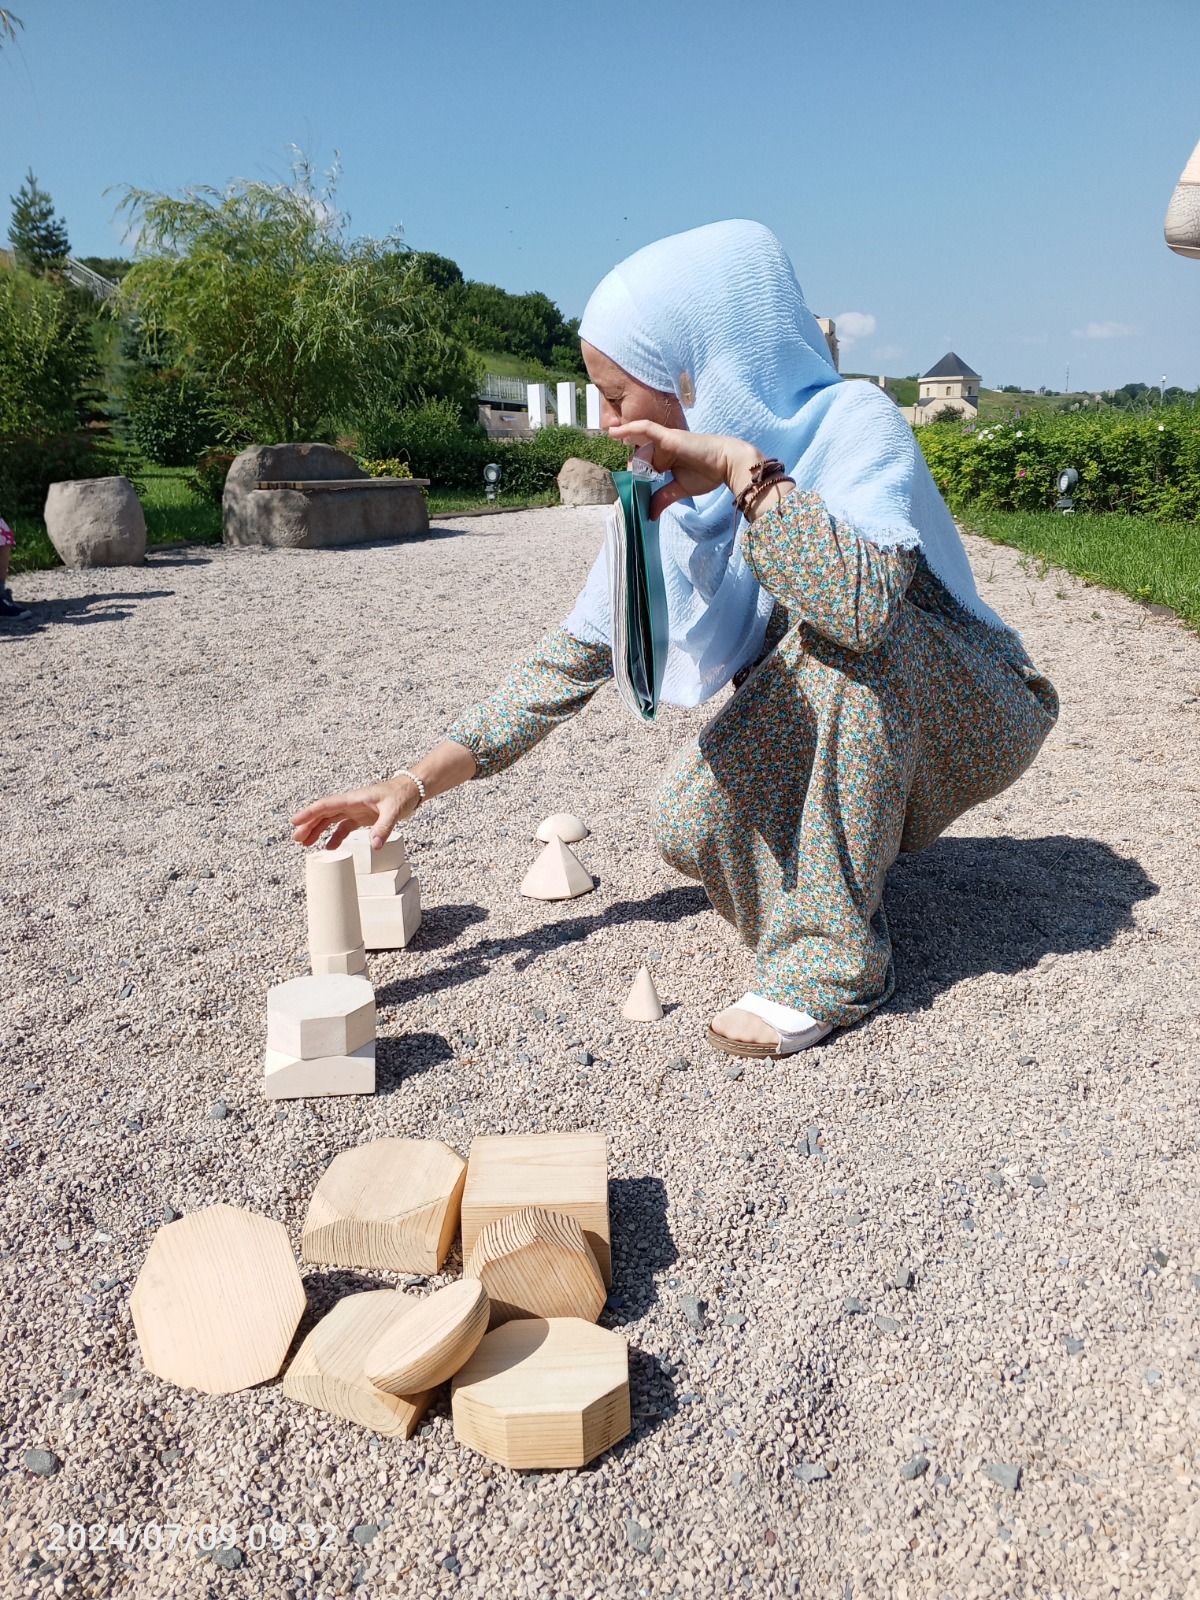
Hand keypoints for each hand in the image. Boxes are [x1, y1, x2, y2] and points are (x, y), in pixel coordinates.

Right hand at [290, 776, 417, 852]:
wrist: (412, 790)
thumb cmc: (401, 795)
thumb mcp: (394, 811)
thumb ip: (383, 827)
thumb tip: (374, 845)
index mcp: (353, 799)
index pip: (325, 805)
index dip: (309, 813)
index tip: (295, 821)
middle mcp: (351, 804)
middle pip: (324, 814)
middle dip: (309, 825)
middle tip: (296, 839)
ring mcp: (355, 811)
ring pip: (330, 821)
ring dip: (318, 831)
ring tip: (306, 844)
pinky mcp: (362, 818)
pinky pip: (343, 827)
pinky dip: (335, 837)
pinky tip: (330, 847)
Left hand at [609, 420, 762, 518]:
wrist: (727, 464)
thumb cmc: (708, 473)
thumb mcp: (679, 489)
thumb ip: (663, 498)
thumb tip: (650, 515)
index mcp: (665, 458)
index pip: (643, 465)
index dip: (635, 476)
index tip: (627, 490)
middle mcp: (663, 447)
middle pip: (639, 457)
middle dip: (632, 471)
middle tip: (628, 484)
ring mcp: (665, 440)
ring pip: (639, 448)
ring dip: (633, 460)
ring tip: (629, 470)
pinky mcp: (668, 436)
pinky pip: (644, 428)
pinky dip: (629, 429)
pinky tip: (613, 433)